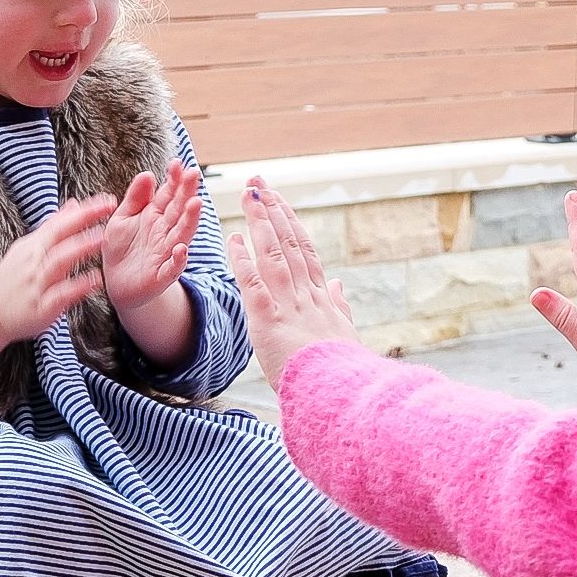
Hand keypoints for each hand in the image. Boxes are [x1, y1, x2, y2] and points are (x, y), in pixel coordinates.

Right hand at [0, 196, 116, 390]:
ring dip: (80, 248)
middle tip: (108, 210)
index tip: (106, 200)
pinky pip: (60, 294)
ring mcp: (36, 284)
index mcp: (33, 246)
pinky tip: (95, 280)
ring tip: (102, 239)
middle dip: (83, 221)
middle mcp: (33, 262)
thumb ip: (54, 228)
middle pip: (58, 236)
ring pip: (58, 262)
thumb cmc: (13, 279)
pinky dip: (78, 286)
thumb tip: (74, 204)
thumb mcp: (29, 249)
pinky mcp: (41, 307)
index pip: (59, 222)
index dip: (83, 211)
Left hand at [102, 165, 205, 365]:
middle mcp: (166, 232)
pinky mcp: (162, 275)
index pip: (169, 194)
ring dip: (190, 220)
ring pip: (182, 234)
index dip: (174, 179)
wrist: (116, 283)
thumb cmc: (121, 247)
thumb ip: (135, 198)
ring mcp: (166, 253)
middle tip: (193, 174)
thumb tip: (147, 173)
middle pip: (179, 210)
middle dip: (187, 192)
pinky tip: (180, 248)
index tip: (177, 163)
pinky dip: (178, 259)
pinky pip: (173, 267)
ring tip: (195, 203)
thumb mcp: (122, 218)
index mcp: (156, 215)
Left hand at [228, 178, 359, 379]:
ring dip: (260, 222)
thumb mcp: (343, 335)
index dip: (291, 223)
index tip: (280, 201)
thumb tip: (337, 285)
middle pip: (290, 244)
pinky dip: (242, 260)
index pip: (305, 251)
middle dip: (273, 211)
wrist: (340, 394)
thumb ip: (338, 307)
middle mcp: (307, 295)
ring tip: (248, 194)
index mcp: (322, 299)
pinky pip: (253, 284)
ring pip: (274, 254)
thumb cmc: (342, 372)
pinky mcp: (269, 321)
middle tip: (258, 182)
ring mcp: (289, 306)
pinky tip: (232, 239)